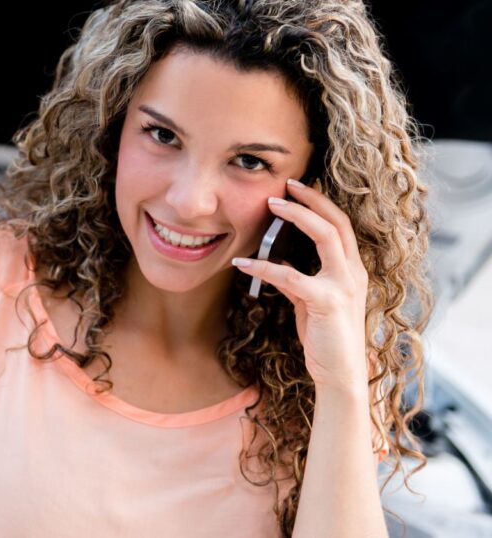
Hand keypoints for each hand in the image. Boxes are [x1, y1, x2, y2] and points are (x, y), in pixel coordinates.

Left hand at [231, 178, 369, 392]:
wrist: (339, 374)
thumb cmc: (325, 338)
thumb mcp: (311, 302)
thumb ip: (299, 281)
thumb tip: (278, 264)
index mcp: (351, 270)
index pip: (339, 225)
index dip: (319, 203)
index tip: (296, 188)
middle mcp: (354, 272)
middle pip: (337, 221)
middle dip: (311, 198)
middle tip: (285, 184)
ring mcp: (344, 286)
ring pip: (326, 236)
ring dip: (297, 217)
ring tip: (270, 206)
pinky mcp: (328, 302)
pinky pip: (292, 276)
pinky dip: (265, 267)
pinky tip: (242, 263)